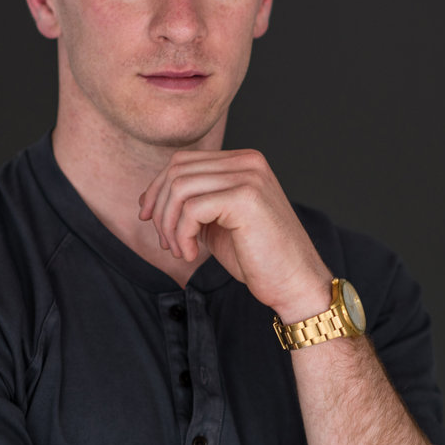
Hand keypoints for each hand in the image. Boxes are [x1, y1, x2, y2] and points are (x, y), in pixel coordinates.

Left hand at [138, 149, 332, 318]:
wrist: (295, 282)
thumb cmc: (259, 258)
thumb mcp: (219, 222)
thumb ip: (195, 203)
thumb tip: (151, 198)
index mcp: (244, 162)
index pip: (183, 162)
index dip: (157, 190)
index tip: (149, 219)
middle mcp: (248, 162)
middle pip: (177, 171)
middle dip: (161, 209)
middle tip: (167, 243)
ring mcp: (249, 177)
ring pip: (180, 189)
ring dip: (170, 226)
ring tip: (180, 251)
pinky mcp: (245, 198)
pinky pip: (192, 209)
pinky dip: (183, 235)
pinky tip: (193, 254)